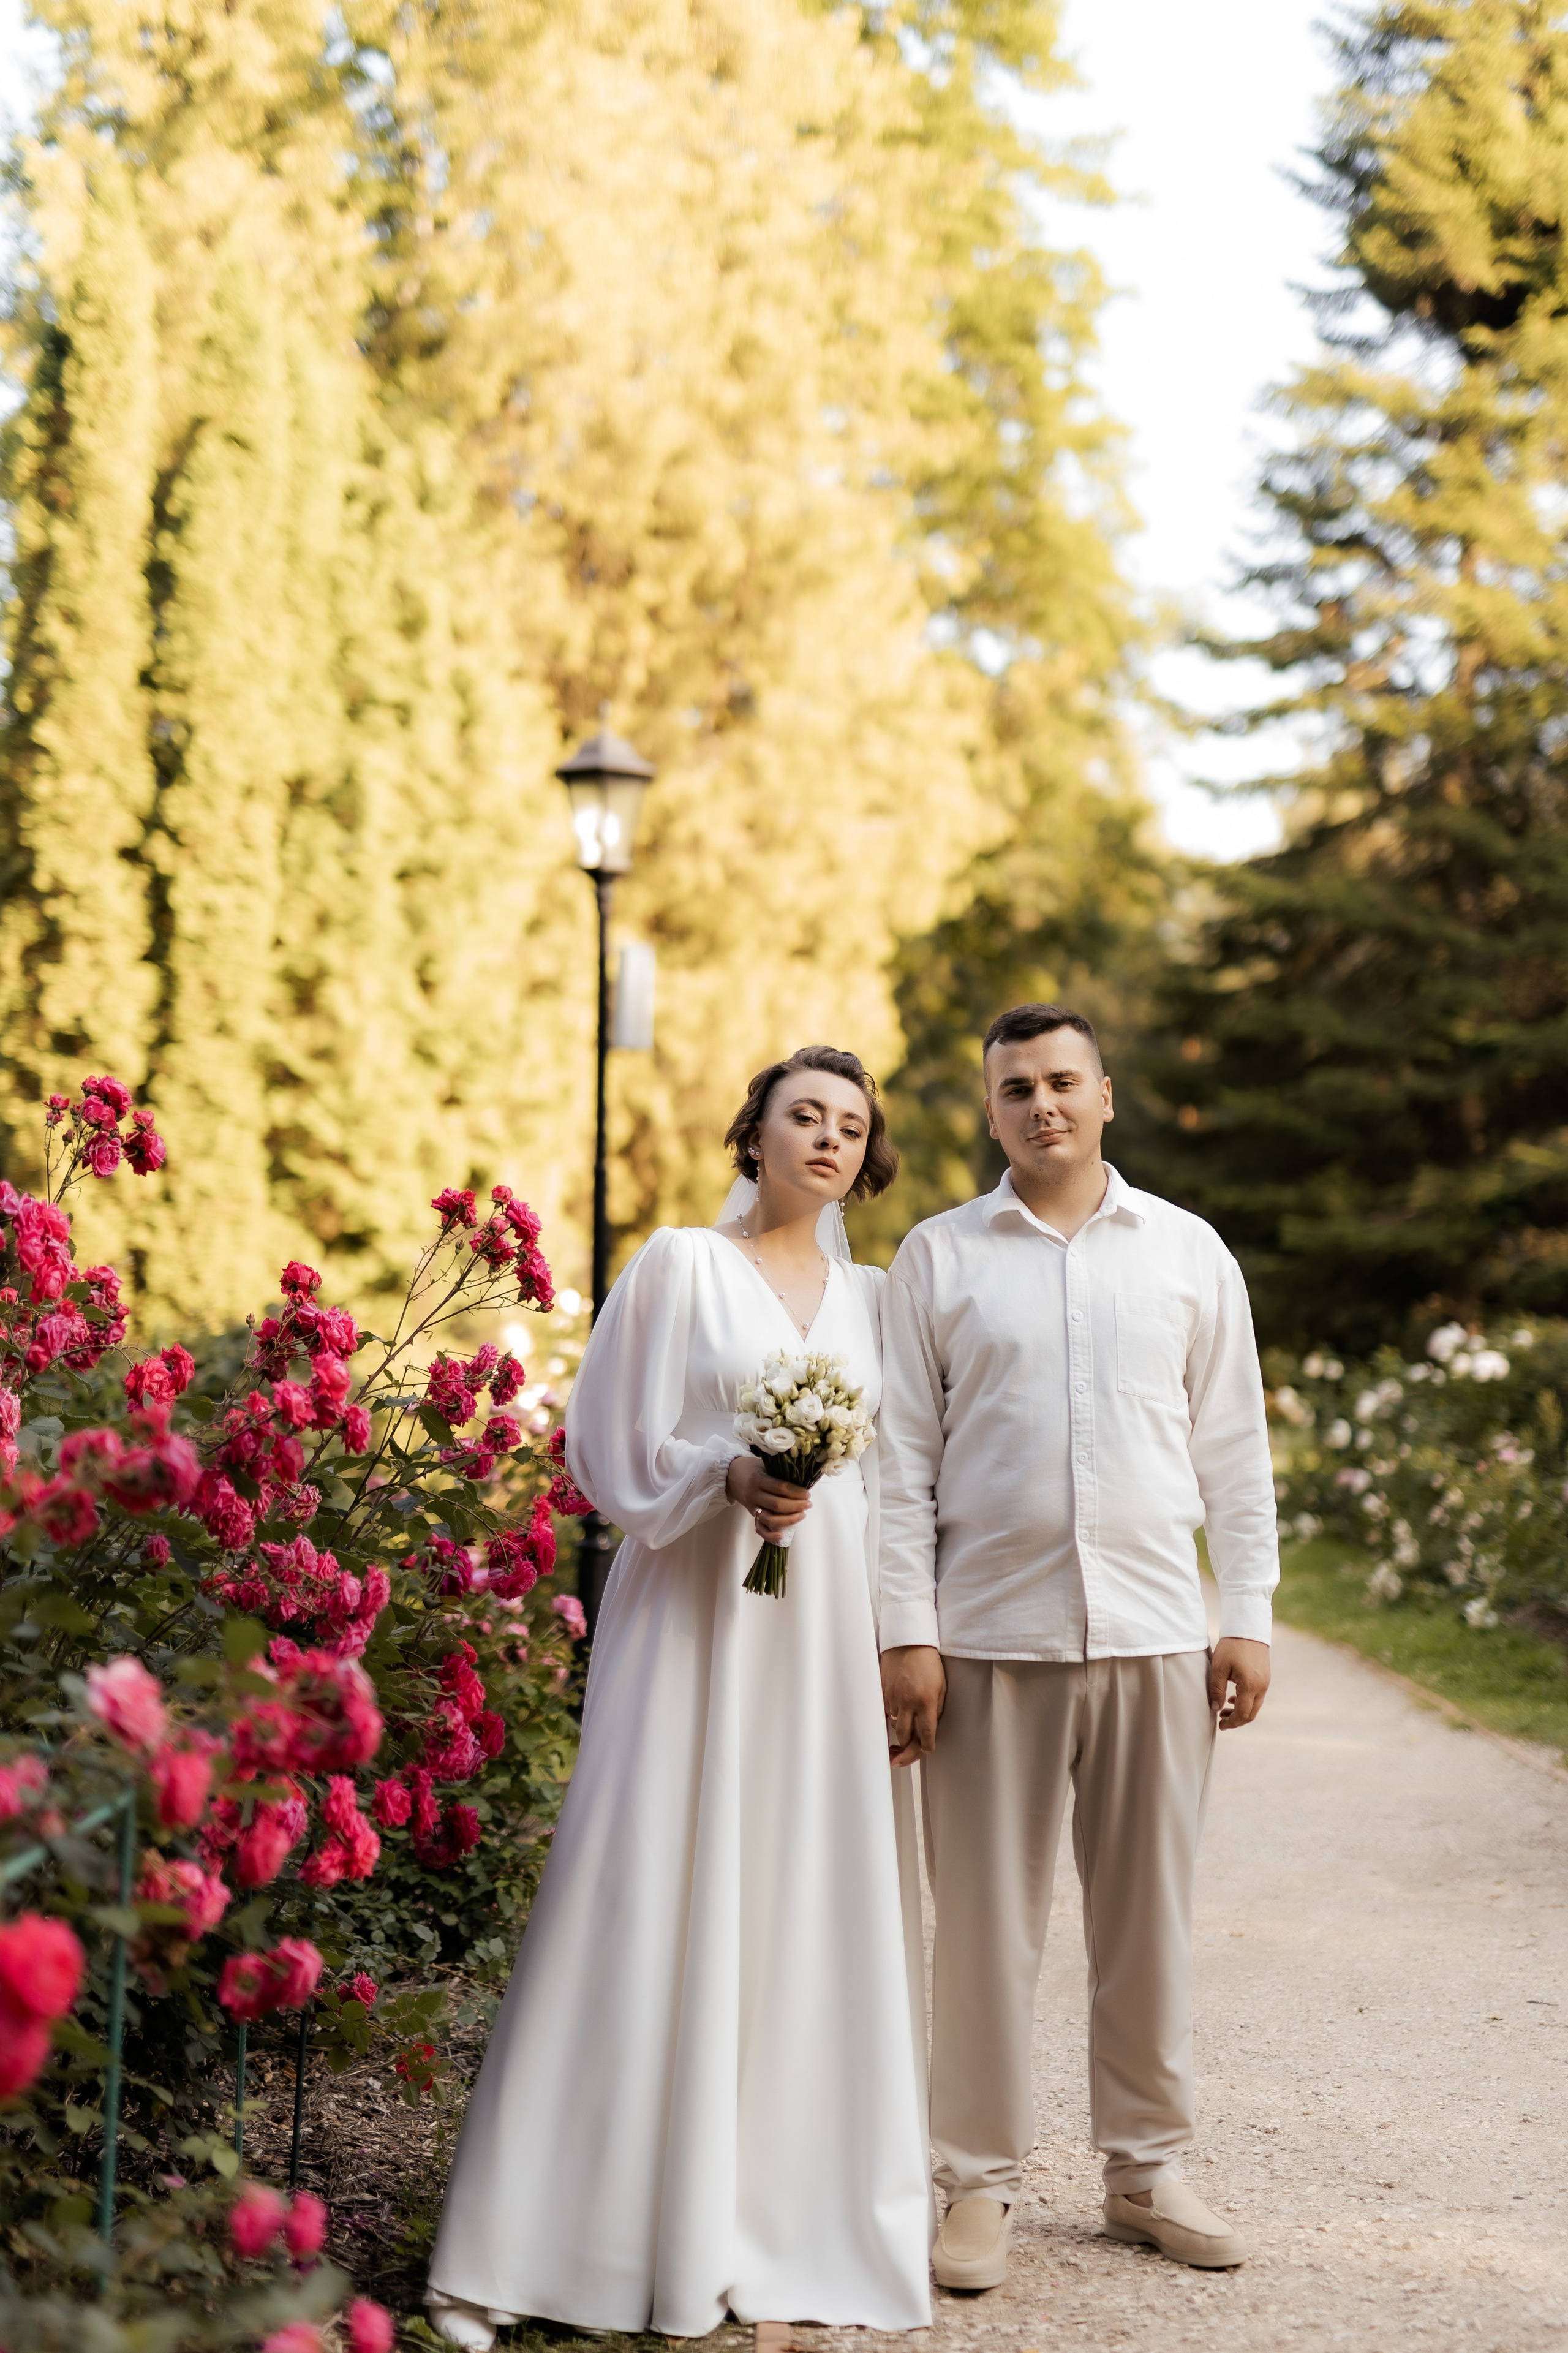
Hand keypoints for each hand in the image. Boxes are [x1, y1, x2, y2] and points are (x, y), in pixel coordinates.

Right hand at [725, 1453, 811, 1540]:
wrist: (730, 1474)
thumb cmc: (752, 1467)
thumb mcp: (765, 1464)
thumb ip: (779, 1473)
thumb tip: (802, 1480)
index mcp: (758, 1479)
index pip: (780, 1487)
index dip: (796, 1492)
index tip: (807, 1494)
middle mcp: (754, 1494)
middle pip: (777, 1505)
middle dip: (796, 1506)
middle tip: (808, 1504)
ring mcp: (752, 1507)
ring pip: (770, 1519)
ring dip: (788, 1520)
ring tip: (802, 1515)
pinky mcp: (751, 1515)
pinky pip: (759, 1528)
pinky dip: (770, 1535)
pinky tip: (782, 1535)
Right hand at [881, 1644, 945, 1767]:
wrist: (908, 1642)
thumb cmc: (927, 1661)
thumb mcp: (941, 1686)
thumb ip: (936, 1709)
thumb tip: (930, 1727)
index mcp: (926, 1701)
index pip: (926, 1735)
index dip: (926, 1747)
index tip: (927, 1750)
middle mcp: (908, 1702)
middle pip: (905, 1737)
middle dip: (908, 1749)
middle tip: (907, 1755)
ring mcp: (893, 1698)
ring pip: (895, 1727)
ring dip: (901, 1734)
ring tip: (902, 1742)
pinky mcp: (884, 1693)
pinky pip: (888, 1713)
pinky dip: (894, 1718)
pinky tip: (899, 1716)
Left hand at [1208, 1636, 1269, 1727]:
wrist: (1248, 1628)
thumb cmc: (1232, 1646)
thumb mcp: (1219, 1667)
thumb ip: (1216, 1689)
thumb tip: (1215, 1708)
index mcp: (1250, 1685)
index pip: (1243, 1713)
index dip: (1232, 1723)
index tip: (1220, 1726)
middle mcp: (1262, 1687)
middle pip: (1251, 1713)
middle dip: (1237, 1720)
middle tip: (1221, 1721)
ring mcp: (1265, 1682)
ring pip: (1255, 1706)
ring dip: (1241, 1711)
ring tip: (1224, 1709)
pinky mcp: (1265, 1677)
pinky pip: (1257, 1696)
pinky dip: (1246, 1702)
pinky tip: (1233, 1698)